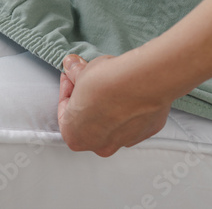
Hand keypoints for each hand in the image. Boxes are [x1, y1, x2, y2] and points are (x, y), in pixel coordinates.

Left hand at [57, 54, 172, 156]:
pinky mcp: (146, 132)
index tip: (71, 77)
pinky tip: (129, 90)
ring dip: (109, 104)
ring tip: (111, 82)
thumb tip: (72, 65)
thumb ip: (75, 73)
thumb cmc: (106, 84)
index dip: (68, 88)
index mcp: (75, 136)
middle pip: (89, 120)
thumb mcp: (82, 73)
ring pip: (113, 122)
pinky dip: (130, 107)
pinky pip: (134, 119)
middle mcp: (99, 146)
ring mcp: (125, 141)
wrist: (141, 82)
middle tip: (90, 79)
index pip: (65, 111)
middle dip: (89, 98)